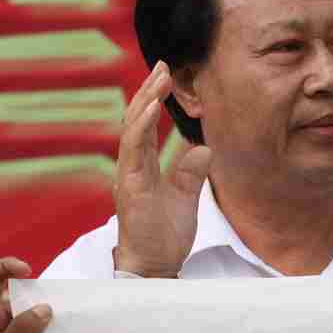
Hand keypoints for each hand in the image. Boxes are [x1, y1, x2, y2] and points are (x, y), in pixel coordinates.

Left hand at [0, 257, 51, 332]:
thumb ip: (22, 329)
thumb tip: (45, 309)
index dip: (8, 268)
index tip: (28, 272)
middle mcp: (0, 322)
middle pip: (21, 295)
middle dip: (39, 295)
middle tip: (56, 305)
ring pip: (37, 315)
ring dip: (51, 316)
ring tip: (67, 319)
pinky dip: (57, 332)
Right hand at [113, 61, 212, 276]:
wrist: (156, 267)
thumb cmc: (165, 237)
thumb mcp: (185, 199)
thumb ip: (190, 174)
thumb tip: (203, 149)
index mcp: (143, 169)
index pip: (145, 127)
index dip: (153, 100)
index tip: (166, 76)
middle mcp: (131, 168)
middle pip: (136, 121)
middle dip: (148, 91)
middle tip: (163, 65)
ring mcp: (128, 176)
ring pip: (132, 130)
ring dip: (144, 102)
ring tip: (159, 80)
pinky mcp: (130, 187)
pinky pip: (132, 151)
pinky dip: (140, 127)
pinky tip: (150, 108)